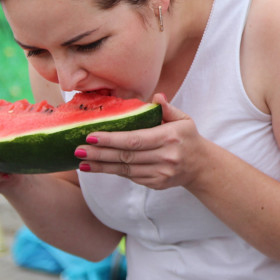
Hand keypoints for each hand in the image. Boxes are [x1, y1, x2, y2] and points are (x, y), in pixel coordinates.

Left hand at [74, 94, 207, 189]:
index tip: (91, 137)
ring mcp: (160, 173)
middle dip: (100, 154)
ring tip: (82, 161)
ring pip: (125, 169)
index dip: (112, 139)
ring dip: (101, 166)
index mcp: (169, 138)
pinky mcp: (156, 183)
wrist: (200, 166)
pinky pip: (130, 177)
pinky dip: (113, 172)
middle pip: (126, 156)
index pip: (135, 139)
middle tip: (78, 150)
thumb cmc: (188, 138)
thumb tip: (156, 96)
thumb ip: (167, 108)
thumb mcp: (183, 119)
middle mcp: (165, 157)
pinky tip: (98, 167)